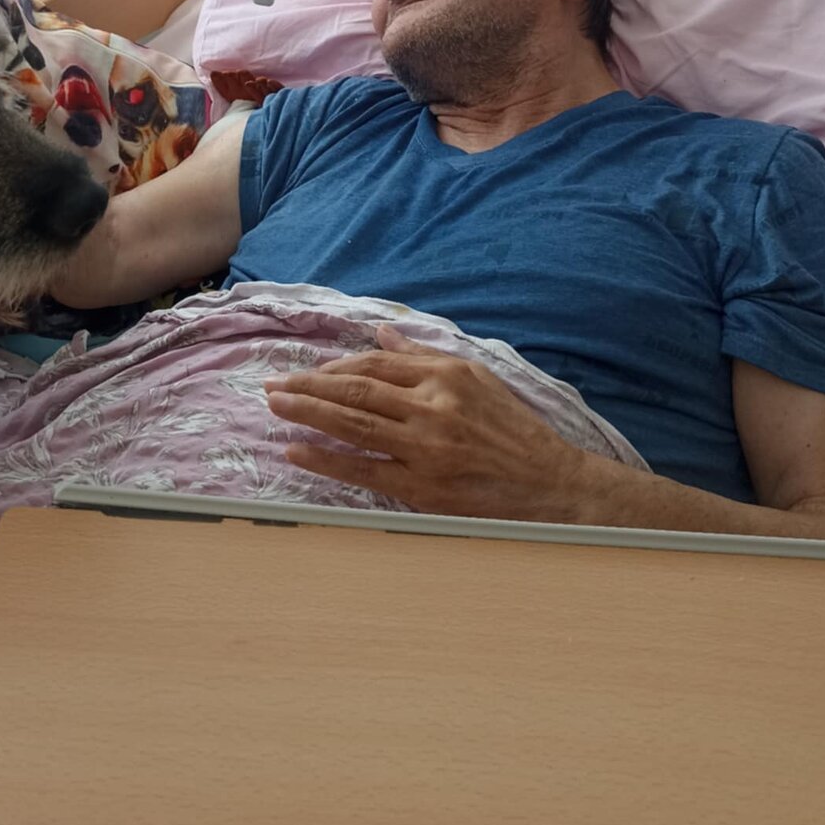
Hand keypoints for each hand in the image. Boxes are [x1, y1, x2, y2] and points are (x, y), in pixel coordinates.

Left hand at [264, 324, 591, 520]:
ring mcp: (425, 449)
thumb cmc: (513, 430)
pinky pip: (364, 470)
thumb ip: (425, 358)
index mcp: (445, 376)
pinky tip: (297, 450)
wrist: (551, 484)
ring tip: (275, 406)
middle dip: (307, 387)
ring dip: (307, 413)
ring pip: (353, 425)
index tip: (308, 373)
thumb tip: (382, 337)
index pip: (374, 366)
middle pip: (355, 391)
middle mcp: (432, 407)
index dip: (335, 369)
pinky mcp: (423, 487)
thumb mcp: (476, 378)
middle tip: (272, 386)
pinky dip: (327, 459)